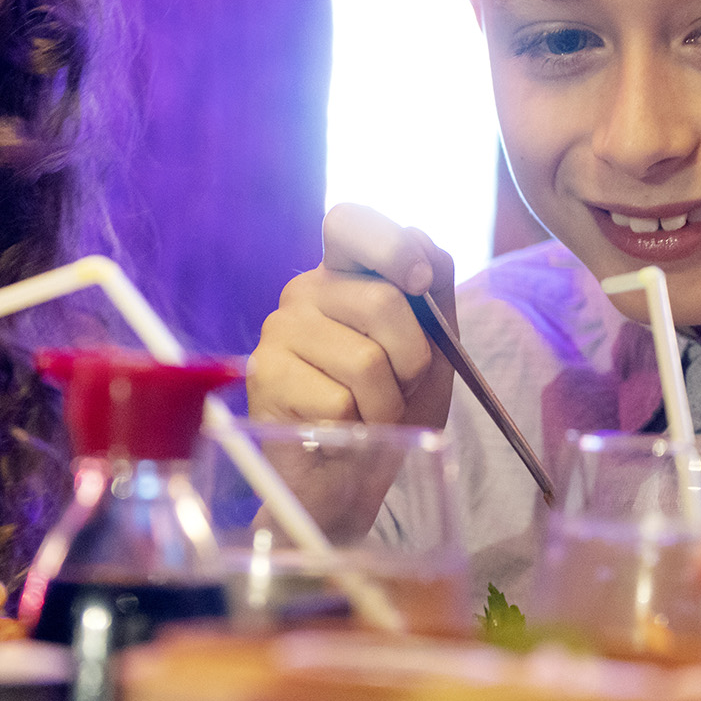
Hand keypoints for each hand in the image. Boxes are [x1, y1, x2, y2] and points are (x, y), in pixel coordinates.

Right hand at [246, 204, 458, 429]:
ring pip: (366, 361)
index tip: (420, 284)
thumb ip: (434, 291)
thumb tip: (421, 243)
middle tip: (399, 387)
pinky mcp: (266, 377)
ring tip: (370, 414)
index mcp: (341, 274)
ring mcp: (278, 332)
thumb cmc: (389, 408)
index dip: (390, 245)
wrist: (351, 479)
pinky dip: (359, 427)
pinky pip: (340, 402)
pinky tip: (341, 431)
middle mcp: (303, 293)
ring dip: (387, 403)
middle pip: (382, 301)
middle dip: (412, 359)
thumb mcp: (431, 346)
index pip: (350, 222)